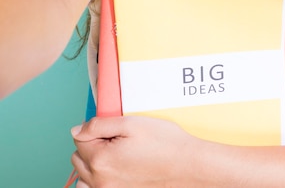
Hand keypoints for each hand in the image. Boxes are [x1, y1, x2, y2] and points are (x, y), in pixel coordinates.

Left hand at [71, 115, 196, 186]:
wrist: (187, 165)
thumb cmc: (163, 143)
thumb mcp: (130, 123)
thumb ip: (99, 125)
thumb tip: (77, 130)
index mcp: (101, 159)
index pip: (79, 139)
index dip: (95, 128)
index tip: (112, 128)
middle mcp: (100, 181)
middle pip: (78, 158)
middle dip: (91, 145)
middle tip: (115, 139)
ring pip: (84, 177)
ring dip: (92, 164)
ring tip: (114, 155)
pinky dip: (98, 180)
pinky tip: (114, 170)